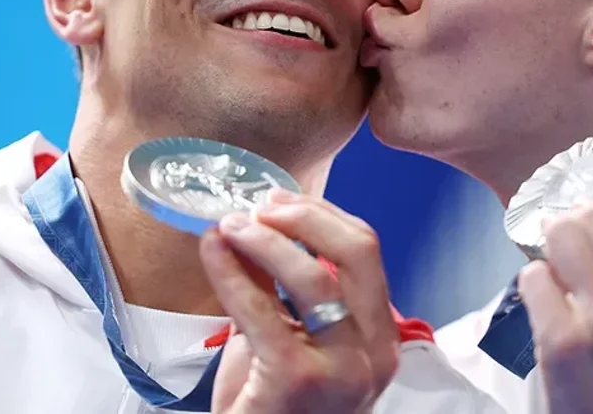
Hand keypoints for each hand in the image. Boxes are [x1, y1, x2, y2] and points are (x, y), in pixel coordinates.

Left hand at [200, 190, 399, 413]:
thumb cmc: (272, 406)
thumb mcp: (289, 336)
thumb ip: (281, 285)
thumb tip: (256, 222)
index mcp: (381, 338)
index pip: (367, 253)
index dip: (323, 215)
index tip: (280, 200)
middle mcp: (375, 353)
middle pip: (357, 252)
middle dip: (304, 216)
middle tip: (258, 206)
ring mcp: (343, 369)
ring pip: (314, 274)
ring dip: (264, 239)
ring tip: (228, 226)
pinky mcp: (297, 379)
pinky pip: (260, 308)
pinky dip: (231, 271)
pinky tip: (211, 251)